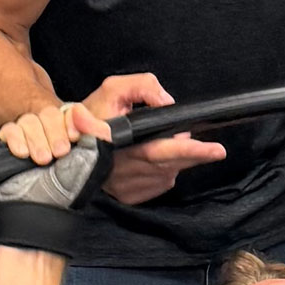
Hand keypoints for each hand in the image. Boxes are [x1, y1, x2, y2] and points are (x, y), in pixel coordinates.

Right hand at [18, 68, 226, 208]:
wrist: (68, 145)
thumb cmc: (94, 113)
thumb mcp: (113, 89)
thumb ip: (143, 87)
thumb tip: (167, 103)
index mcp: (121, 144)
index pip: (161, 150)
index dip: (189, 151)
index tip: (215, 150)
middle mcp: (125, 171)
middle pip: (171, 165)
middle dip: (195, 156)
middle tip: (213, 149)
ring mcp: (127, 187)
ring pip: (168, 174)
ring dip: (176, 160)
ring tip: (170, 143)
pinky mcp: (128, 197)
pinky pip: (159, 184)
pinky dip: (164, 170)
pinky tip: (155, 160)